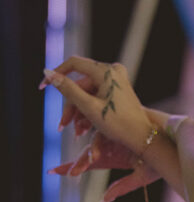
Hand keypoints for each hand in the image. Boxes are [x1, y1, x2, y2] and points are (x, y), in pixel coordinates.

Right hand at [41, 57, 155, 154]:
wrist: (142, 137)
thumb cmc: (118, 124)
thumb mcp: (88, 108)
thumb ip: (68, 89)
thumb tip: (47, 72)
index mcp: (107, 71)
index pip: (74, 64)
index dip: (56, 74)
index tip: (43, 87)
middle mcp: (113, 71)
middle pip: (80, 83)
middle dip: (70, 105)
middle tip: (62, 125)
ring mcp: (117, 80)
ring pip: (88, 92)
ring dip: (79, 111)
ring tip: (76, 131)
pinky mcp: (119, 90)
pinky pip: (97, 96)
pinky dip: (89, 109)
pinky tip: (85, 127)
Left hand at [48, 130, 159, 201]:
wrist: (178, 146)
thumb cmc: (162, 161)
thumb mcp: (141, 177)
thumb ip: (121, 188)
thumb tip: (100, 201)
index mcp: (113, 156)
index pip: (88, 161)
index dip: (69, 166)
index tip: (51, 171)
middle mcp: (111, 144)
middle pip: (86, 152)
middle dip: (76, 164)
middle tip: (68, 173)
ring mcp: (115, 132)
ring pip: (93, 141)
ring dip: (87, 155)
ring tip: (84, 168)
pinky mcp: (121, 122)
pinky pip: (102, 130)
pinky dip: (96, 144)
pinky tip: (96, 156)